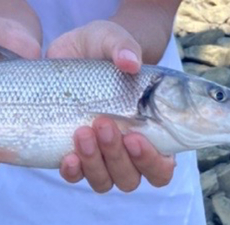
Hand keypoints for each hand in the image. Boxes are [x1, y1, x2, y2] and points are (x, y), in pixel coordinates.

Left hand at [48, 21, 174, 192]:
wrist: (68, 53)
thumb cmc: (101, 48)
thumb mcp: (111, 39)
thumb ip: (123, 47)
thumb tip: (129, 62)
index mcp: (150, 132)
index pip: (161, 167)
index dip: (152, 161)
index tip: (134, 137)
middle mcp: (126, 152)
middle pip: (130, 178)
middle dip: (117, 155)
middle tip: (103, 123)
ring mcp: (99, 157)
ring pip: (104, 181)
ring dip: (94, 162)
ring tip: (82, 132)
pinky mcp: (73, 154)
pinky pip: (75, 176)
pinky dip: (73, 171)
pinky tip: (68, 156)